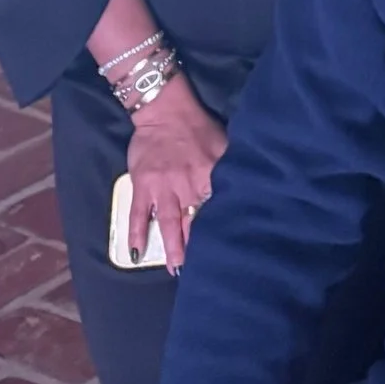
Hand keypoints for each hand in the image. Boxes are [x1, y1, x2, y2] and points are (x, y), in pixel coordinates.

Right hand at [126, 80, 226, 272]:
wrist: (166, 111)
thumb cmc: (199, 128)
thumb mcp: (224, 145)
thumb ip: (233, 168)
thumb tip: (249, 188)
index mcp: (209, 177)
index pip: (217, 209)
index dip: (221, 230)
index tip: (226, 251)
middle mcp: (187, 186)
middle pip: (193, 222)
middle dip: (196, 247)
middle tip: (199, 272)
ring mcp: (163, 187)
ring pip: (168, 223)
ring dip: (171, 247)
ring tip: (175, 269)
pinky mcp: (143, 185)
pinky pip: (139, 213)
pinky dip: (136, 233)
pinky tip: (135, 253)